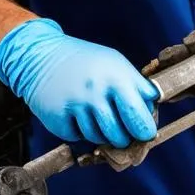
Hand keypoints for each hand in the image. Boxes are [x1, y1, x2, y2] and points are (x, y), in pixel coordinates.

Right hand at [0, 17, 157, 147]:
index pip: (137, 115)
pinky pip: (78, 138)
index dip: (145, 130)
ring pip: (99, 138)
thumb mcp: (116, 63)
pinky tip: (78, 114)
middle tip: (123, 130)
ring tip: (97, 116)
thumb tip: (153, 108)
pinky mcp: (57, 119)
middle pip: (119, 134)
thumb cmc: (83, 59)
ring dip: (102, 134)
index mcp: (115, 78)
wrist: (42, 55)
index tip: (147, 134)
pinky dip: (80, 131)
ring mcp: (75, 107)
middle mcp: (95, 93)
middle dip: (124, 137)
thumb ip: (136, 85)